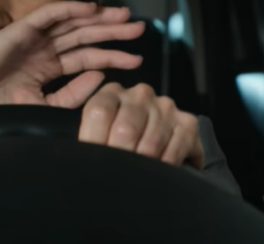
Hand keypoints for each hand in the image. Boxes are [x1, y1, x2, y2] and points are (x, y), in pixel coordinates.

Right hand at [0, 1, 145, 110]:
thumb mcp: (44, 106)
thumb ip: (72, 95)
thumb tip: (100, 78)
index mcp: (46, 68)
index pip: (86, 59)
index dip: (111, 58)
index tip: (134, 62)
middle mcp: (42, 50)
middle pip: (85, 37)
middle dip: (113, 33)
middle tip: (139, 31)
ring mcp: (34, 37)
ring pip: (73, 23)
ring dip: (100, 19)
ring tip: (126, 19)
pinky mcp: (23, 28)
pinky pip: (51, 14)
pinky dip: (71, 9)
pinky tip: (92, 9)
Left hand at [77, 83, 204, 168]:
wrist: (149, 140)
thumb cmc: (115, 138)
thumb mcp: (93, 130)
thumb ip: (86, 133)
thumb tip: (76, 151)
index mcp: (112, 92)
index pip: (98, 112)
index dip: (94, 140)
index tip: (94, 160)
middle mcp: (140, 94)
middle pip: (125, 130)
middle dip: (119, 157)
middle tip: (117, 171)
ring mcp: (165, 107)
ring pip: (149, 145)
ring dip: (142, 166)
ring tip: (137, 171)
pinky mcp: (188, 123)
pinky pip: (173, 153)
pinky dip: (163, 168)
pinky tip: (158, 170)